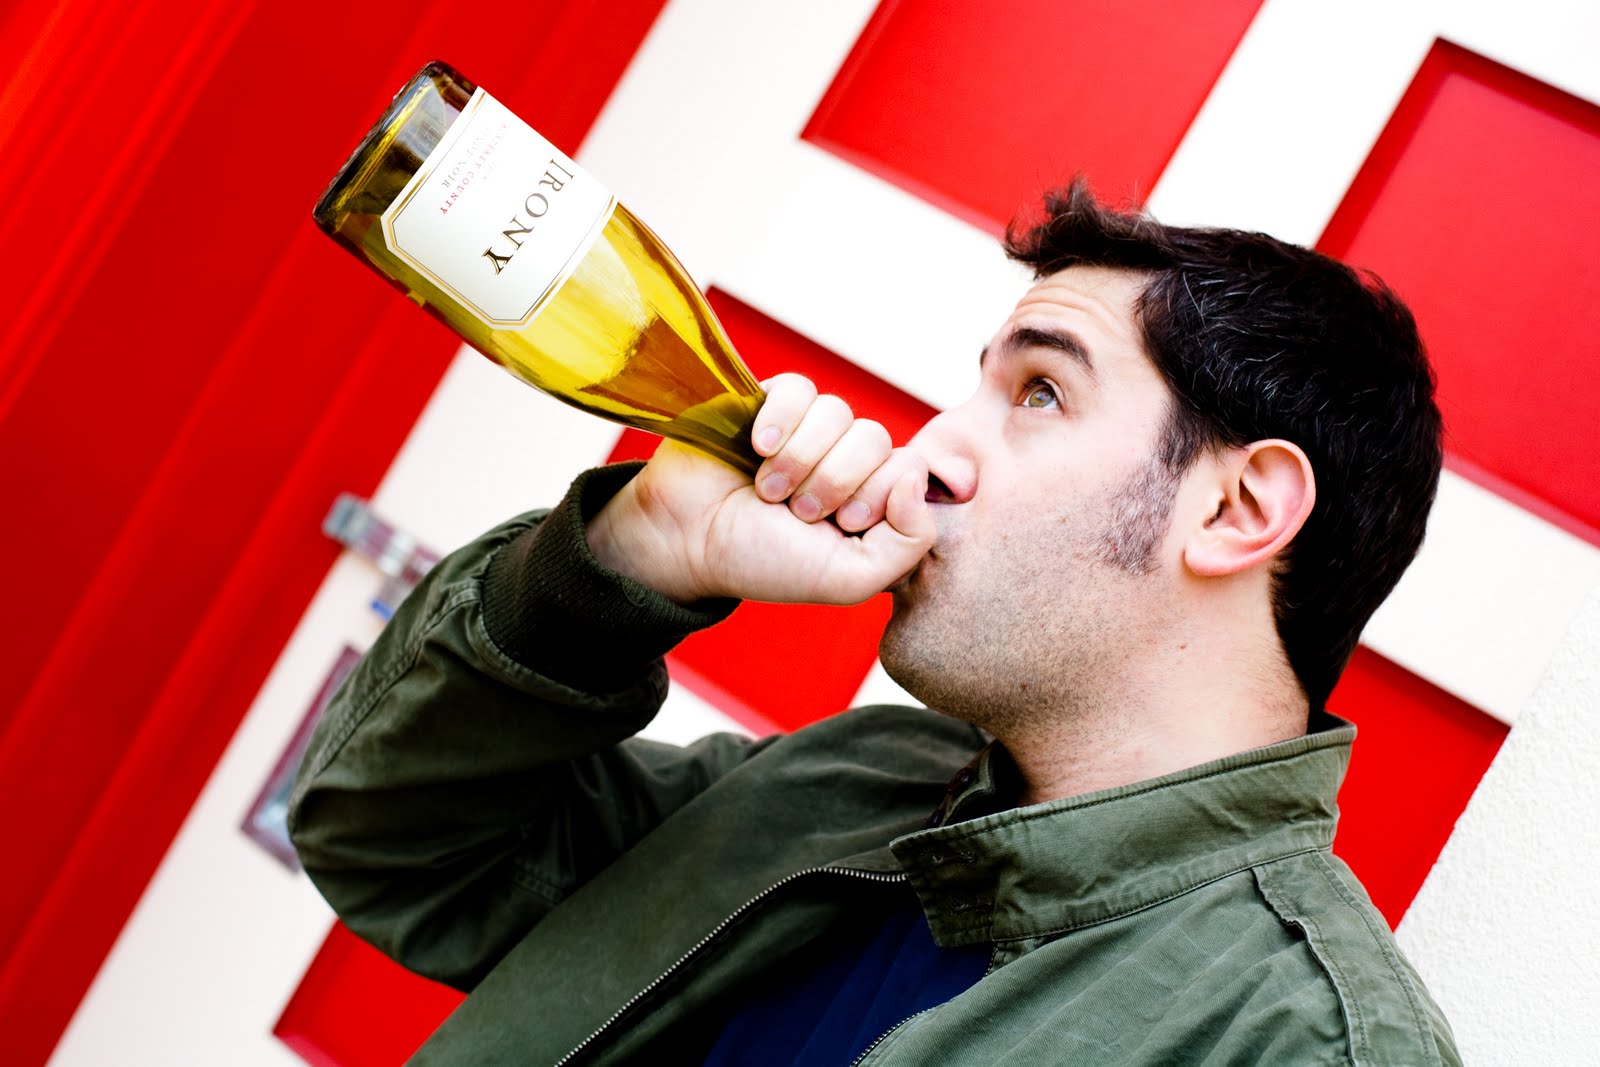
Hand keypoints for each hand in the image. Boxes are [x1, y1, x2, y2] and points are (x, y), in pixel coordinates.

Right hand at [587, 373, 933, 604]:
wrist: (687, 541)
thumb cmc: (764, 562)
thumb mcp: (849, 579)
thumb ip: (909, 543)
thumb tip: (914, 479)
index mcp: (874, 498)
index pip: (910, 468)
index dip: (875, 496)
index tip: (839, 525)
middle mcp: (848, 459)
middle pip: (875, 439)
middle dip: (832, 482)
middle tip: (796, 512)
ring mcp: (810, 429)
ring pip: (838, 413)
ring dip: (799, 459)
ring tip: (768, 490)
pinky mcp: (773, 402)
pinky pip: (800, 389)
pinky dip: (779, 421)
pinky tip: (757, 447)